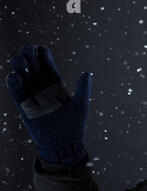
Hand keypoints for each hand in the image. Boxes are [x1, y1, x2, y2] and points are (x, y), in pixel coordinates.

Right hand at [6, 45, 91, 163]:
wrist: (63, 143)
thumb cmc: (74, 123)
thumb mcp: (81, 104)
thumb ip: (83, 89)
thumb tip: (86, 73)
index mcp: (55, 85)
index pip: (47, 65)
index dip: (43, 56)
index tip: (41, 48)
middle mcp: (42, 88)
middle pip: (32, 67)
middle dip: (28, 56)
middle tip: (27, 48)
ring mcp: (33, 97)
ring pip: (22, 77)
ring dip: (19, 67)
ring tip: (20, 59)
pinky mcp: (25, 108)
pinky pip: (18, 94)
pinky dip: (15, 85)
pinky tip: (15, 76)